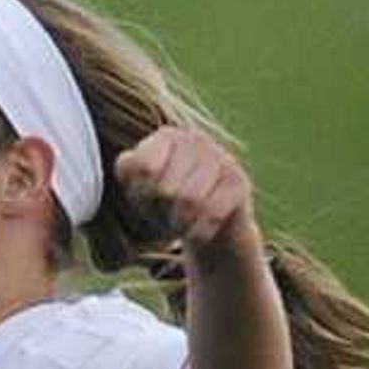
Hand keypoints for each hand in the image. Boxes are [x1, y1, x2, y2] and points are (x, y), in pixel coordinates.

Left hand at [112, 125, 259, 261]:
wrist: (210, 225)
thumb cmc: (166, 204)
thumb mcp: (138, 188)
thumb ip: (128, 170)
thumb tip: (132, 162)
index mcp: (166, 137)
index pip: (142, 167)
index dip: (138, 194)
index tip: (144, 200)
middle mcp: (195, 140)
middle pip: (166, 189)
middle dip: (161, 213)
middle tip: (165, 215)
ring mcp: (221, 158)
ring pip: (190, 201)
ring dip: (179, 224)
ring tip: (179, 224)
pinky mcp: (239, 182)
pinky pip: (212, 214)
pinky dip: (198, 232)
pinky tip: (197, 231)